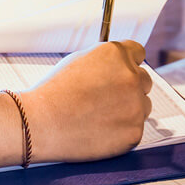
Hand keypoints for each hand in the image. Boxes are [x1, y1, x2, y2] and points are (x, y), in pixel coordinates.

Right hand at [21, 40, 152, 162]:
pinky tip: (98, 129)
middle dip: (129, 87)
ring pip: (142, 106)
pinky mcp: (134, 132)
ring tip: (97, 115)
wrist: (41, 123)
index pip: (137, 52)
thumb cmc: (52, 94)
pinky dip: (120, 131)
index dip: (126, 63)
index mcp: (116, 55)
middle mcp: (131, 77)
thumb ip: (103, 61)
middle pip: (144, 80)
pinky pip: (134, 129)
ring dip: (128, 109)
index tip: (120, 72)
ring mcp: (135, 106)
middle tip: (106, 98)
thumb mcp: (76, 62)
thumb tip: (116, 65)